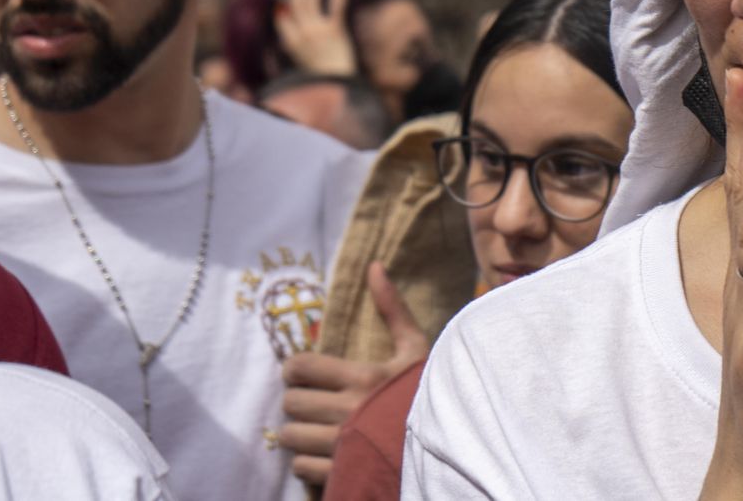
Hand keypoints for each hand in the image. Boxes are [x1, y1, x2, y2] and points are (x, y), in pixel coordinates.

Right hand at [274, 0, 357, 76]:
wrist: (335, 81)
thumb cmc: (318, 70)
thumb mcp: (300, 54)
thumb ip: (294, 38)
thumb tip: (286, 17)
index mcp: (291, 41)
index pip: (282, 17)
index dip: (282, 7)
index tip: (284, 1)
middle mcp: (302, 33)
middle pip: (296, 6)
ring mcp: (318, 29)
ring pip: (311, 2)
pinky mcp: (335, 29)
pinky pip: (336, 7)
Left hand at [279, 262, 429, 484]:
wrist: (452, 442)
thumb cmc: (429, 390)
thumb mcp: (415, 347)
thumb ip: (392, 309)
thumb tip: (374, 266)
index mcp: (363, 378)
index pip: (300, 368)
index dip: (295, 369)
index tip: (304, 373)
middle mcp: (347, 413)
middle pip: (291, 403)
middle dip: (297, 400)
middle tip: (311, 399)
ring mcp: (342, 448)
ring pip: (291, 437)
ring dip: (300, 431)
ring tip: (316, 426)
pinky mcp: (342, 475)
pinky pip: (302, 468)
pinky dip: (308, 461)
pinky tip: (326, 452)